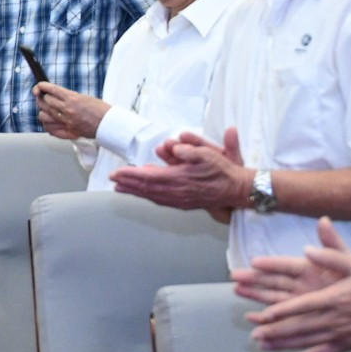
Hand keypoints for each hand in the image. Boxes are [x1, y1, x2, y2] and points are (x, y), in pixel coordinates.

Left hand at [33, 81, 109, 141]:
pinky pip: (50, 129)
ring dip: (43, 111)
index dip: (41, 87)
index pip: (51, 90)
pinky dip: (47, 125)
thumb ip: (69, 97)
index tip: (39, 87)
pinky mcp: (68, 132)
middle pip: (45, 102)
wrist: (109, 123)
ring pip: (44, 115)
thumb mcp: (84, 98)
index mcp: (72, 99)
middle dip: (42, 98)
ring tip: (46, 110)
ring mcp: (67, 122)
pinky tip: (49, 122)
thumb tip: (57, 96)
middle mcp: (67, 110)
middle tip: (42, 97)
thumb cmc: (101, 110)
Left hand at [110, 127, 250, 211]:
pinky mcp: (185, 204)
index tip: (116, 173)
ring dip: (135, 191)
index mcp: (179, 180)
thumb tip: (173, 147)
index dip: (130, 176)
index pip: (148, 178)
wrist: (238, 191)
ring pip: (152, 196)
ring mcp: (180, 201)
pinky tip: (143, 193)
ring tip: (121, 187)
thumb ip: (189, 150)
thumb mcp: (208, 154)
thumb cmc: (223, 170)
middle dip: (127, 184)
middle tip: (112, 180)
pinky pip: (161, 200)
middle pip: (146, 189)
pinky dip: (148, 196)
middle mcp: (177, 193)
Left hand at [242, 218, 350, 351]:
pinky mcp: (347, 345)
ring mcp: (341, 334)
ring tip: (261, 344)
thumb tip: (308, 250)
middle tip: (253, 332)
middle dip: (275, 329)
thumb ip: (333, 256)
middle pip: (300, 326)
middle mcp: (336, 319)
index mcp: (337, 298)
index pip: (303, 305)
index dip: (282, 310)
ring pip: (307, 341)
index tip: (263, 313)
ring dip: (283, 343)